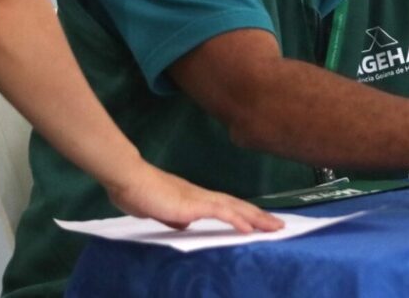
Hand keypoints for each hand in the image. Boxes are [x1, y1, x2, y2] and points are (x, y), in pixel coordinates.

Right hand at [105, 162, 284, 232]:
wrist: (129, 180)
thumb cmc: (140, 193)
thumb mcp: (160, 210)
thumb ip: (174, 217)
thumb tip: (185, 225)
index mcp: (196, 198)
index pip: (228, 206)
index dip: (246, 213)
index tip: (261, 221)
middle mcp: (203, 196)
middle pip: (238, 205)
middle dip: (260, 216)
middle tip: (279, 225)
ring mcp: (199, 198)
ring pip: (235, 207)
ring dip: (256, 218)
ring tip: (274, 227)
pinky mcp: (193, 204)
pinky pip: (220, 212)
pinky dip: (236, 219)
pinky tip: (249, 228)